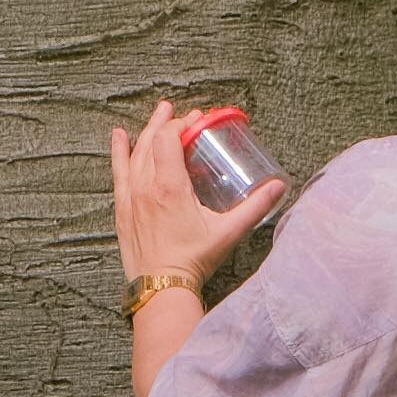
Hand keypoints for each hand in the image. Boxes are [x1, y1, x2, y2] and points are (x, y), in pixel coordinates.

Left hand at [110, 101, 283, 289]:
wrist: (161, 287)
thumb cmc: (192, 260)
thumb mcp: (228, 231)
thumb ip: (255, 207)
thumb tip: (279, 187)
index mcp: (169, 186)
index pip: (170, 139)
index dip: (183, 124)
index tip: (197, 120)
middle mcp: (145, 186)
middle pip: (152, 140)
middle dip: (166, 121)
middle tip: (175, 109)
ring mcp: (130, 197)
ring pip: (135, 153)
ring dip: (146, 131)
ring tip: (157, 114)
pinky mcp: (122, 209)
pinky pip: (118, 171)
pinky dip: (119, 152)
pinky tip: (118, 137)